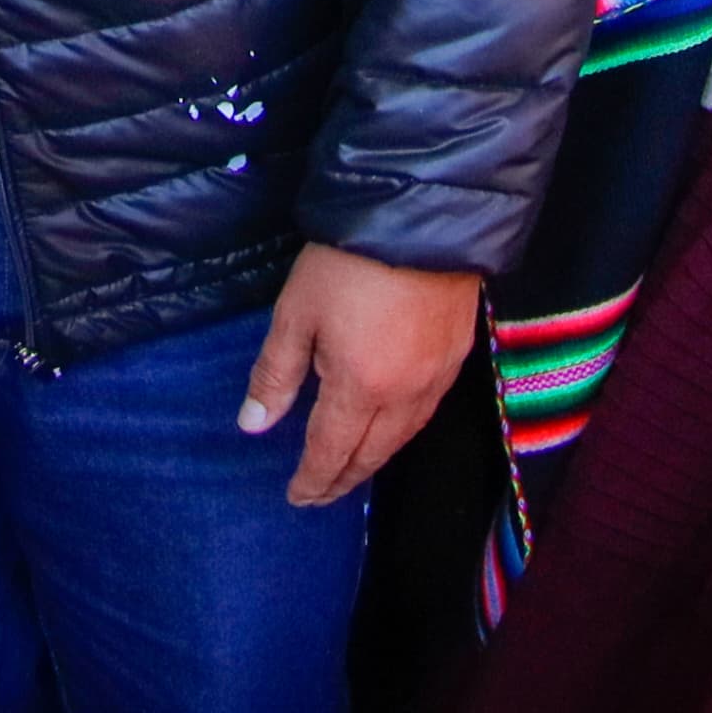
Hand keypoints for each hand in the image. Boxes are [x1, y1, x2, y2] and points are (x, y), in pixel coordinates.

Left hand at [240, 245, 484, 507]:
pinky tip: (391, 427)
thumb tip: (253, 426)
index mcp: (359, 388)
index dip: (312, 479)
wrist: (421, 214)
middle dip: (342, 480)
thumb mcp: (296, 313)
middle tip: (319, 495)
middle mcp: (404, 394)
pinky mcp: (458, 354)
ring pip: (403, 437)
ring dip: (374, 460)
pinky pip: (426, 411)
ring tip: (350, 469)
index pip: (331, 452)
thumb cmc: (348, 261)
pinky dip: (402, 431)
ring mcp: (437, 376)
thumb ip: (276, 373)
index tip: (296, 498)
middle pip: (371, 454)